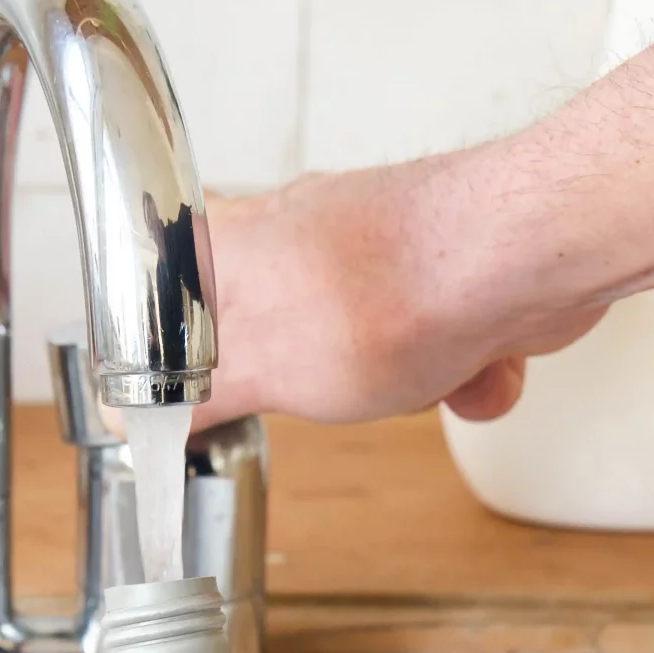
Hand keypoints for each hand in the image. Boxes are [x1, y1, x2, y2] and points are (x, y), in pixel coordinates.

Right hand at [195, 38, 653, 430]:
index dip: (178, 351)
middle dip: (317, 384)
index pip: (170, 287)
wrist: (523, 259)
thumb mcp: (262, 372)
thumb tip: (129, 416)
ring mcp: (381, 253)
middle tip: (321, 393)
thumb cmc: (392, 293)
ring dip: (403, 387)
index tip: (190, 393)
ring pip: (364, 350)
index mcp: (237, 246)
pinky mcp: (448, 274)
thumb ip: (196, 398)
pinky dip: (461, 374)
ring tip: (418, 378)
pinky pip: (437, 347)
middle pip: (275, 332)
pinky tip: (475, 372)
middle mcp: (304, 236)